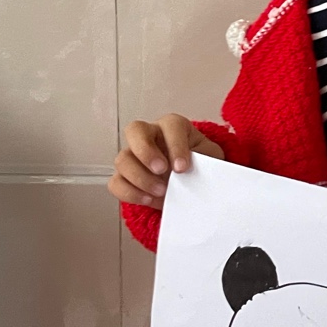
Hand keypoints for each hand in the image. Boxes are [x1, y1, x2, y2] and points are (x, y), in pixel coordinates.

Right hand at [108, 114, 224, 209]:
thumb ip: (209, 160)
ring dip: (140, 177)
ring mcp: (133, 155)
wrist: (192, 181)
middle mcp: (149, 136)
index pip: (171, 126)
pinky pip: (116, 182)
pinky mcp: (125, 176)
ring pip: (122, 159)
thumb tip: (208, 171)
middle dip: (146, 151)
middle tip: (161, 170)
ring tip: (161, 191)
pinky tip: (148, 200)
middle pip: (134, 130)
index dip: (175, 145)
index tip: (183, 167)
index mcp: (173, 126)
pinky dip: (130, 193)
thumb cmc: (201, 163)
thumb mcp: (210, 158)